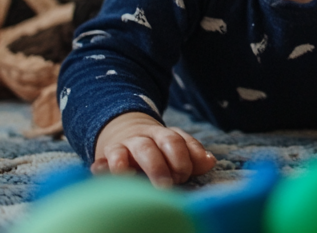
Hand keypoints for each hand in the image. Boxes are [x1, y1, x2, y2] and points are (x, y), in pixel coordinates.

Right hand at [91, 111, 215, 186]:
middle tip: (171, 184)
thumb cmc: (154, 151)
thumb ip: (192, 157)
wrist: (120, 132)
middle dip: (173, 161)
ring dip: (149, 165)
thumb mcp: (173, 151)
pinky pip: (106, 160)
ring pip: (141, 147)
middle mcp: (149, 136)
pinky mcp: (106, 156)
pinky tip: (112, 174)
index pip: (181, 140)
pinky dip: (107, 167)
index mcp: (167, 135)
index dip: (187, 157)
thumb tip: (210, 161)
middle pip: (165, 141)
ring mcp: (128, 144)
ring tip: (152, 183)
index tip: (187, 174)